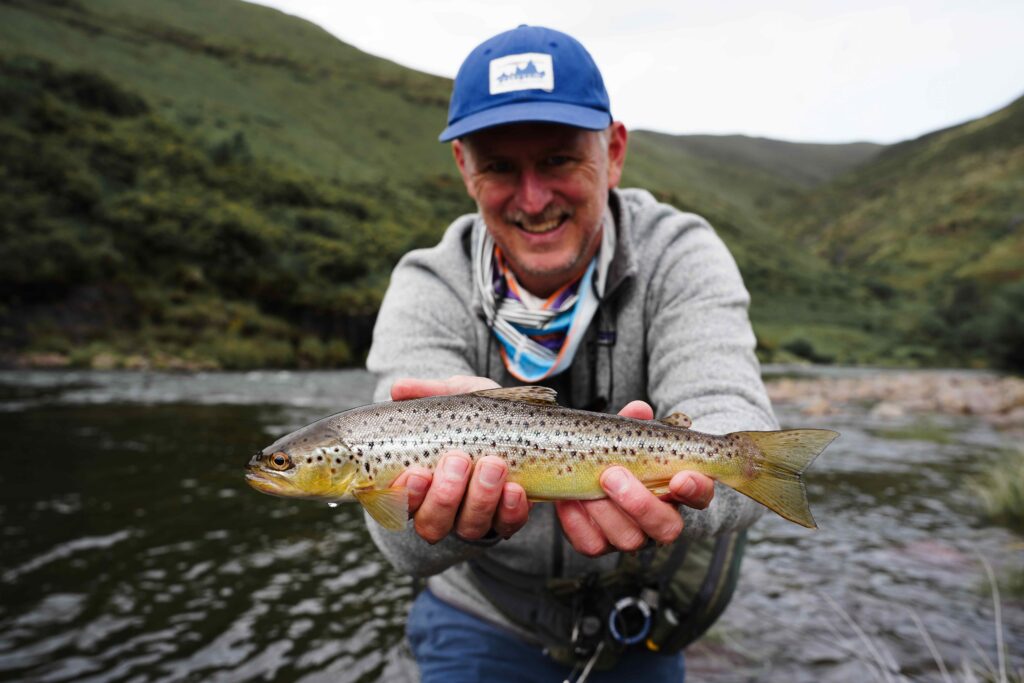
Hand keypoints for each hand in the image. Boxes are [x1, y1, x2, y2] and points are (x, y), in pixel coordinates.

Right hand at [387, 375, 530, 542]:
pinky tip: (514, 488)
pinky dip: (510, 509)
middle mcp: (442, 508)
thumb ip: (426, 392)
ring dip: (480, 498)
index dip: (406, 495)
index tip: (418, 471)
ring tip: (493, 464)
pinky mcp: (508, 516)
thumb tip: (398, 389)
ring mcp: (475, 516)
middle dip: (444, 496)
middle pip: (432, 524)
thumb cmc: (474, 413)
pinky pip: (507, 524)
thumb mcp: (454, 397)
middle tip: (458, 460)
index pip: (400, 504)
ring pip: (469, 527)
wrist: (518, 420)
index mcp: (418, 483)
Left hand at [555, 401, 714, 556]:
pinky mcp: (600, 544)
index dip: (695, 490)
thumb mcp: (628, 435)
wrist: (584, 472)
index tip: (680, 478)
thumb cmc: (618, 454)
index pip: (700, 496)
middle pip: (666, 527)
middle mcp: (659, 519)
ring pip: (629, 538)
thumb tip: (639, 410)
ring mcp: (632, 535)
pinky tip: (568, 500)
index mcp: (676, 491)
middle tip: (612, 475)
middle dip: (640, 503)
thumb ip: (634, 424)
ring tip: (587, 485)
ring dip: (605, 510)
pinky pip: (591, 544)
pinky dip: (576, 521)